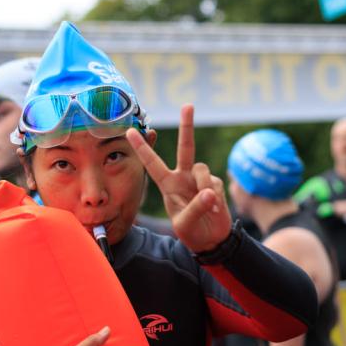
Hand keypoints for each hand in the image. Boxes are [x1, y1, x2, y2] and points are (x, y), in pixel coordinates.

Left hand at [125, 105, 231, 253]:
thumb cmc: (191, 232)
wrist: (211, 241)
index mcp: (168, 185)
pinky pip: (214, 183)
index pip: (152, 164)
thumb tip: (209, 192)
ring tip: (206, 207)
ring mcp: (200, 179)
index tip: (130, 131)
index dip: (142, 148)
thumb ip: (195, 208)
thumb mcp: (184, 224)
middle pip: (185, 148)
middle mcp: (183, 177)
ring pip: (203, 170)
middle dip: (187, 127)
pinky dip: (215, 198)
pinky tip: (214, 209)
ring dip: (203, 187)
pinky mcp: (215, 184)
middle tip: (188, 105)